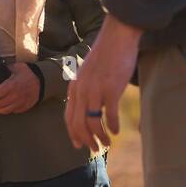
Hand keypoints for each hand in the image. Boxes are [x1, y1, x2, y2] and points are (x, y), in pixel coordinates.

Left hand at [0, 63, 40, 114]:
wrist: (42, 80)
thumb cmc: (28, 74)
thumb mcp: (15, 67)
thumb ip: (4, 69)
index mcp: (12, 85)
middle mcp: (16, 96)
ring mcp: (21, 102)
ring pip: (4, 111)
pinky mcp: (24, 107)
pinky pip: (13, 111)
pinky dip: (6, 110)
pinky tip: (4, 106)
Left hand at [64, 15, 142, 149]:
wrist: (117, 37)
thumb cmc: (106, 56)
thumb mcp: (88, 73)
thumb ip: (86, 88)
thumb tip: (89, 106)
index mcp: (74, 87)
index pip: (68, 117)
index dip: (73, 133)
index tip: (78, 145)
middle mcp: (81, 90)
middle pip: (78, 123)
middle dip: (86, 140)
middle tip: (95, 149)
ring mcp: (95, 89)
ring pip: (92, 122)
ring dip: (99, 137)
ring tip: (107, 144)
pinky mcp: (111, 88)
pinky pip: (108, 114)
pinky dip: (111, 126)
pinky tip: (116, 131)